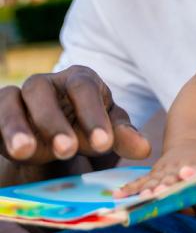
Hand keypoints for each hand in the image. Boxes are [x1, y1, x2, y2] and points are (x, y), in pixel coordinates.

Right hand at [0, 66, 150, 163]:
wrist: (56, 141)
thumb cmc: (89, 129)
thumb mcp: (108, 132)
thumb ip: (123, 137)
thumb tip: (144, 148)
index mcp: (80, 80)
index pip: (85, 89)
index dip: (93, 115)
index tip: (104, 143)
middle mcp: (46, 84)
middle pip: (43, 93)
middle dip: (55, 122)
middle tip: (67, 149)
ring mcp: (17, 98)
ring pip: (10, 103)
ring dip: (17, 127)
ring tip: (25, 152)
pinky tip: (7, 150)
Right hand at [115, 141, 195, 197]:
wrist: (186, 144)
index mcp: (194, 166)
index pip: (192, 171)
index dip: (190, 173)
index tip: (186, 174)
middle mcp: (175, 170)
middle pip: (170, 179)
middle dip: (164, 186)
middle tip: (158, 192)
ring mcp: (162, 173)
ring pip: (152, 182)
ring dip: (144, 191)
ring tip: (133, 199)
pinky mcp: (152, 177)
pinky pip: (139, 183)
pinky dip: (129, 189)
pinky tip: (117, 197)